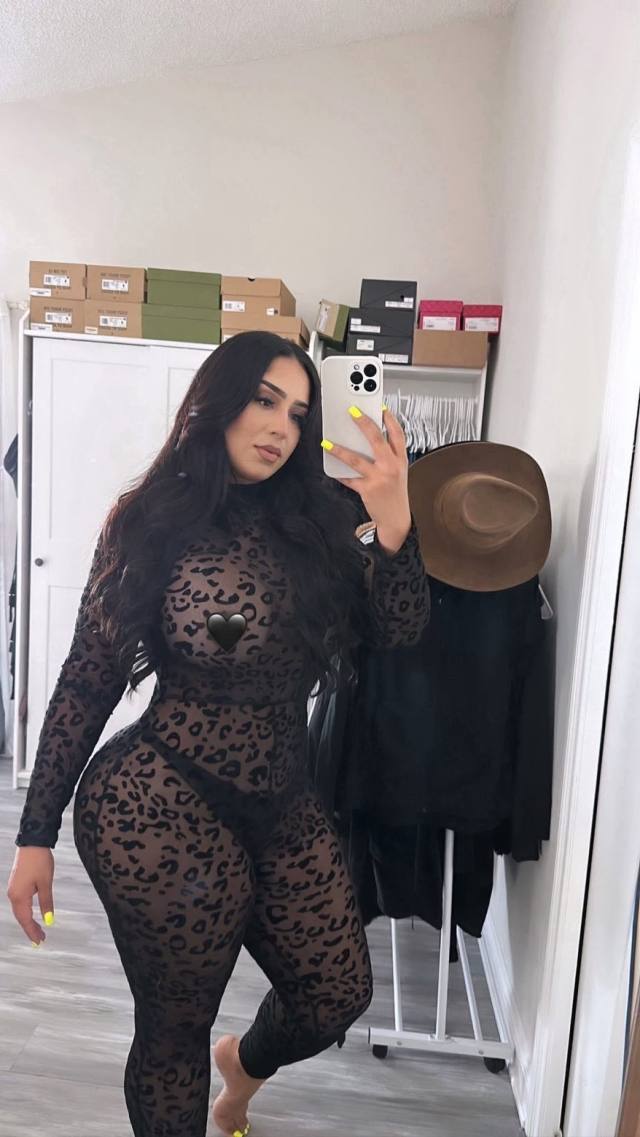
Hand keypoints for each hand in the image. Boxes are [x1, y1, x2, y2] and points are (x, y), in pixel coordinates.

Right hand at [7, 847, 54, 945]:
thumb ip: (46, 903)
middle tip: (40, 940)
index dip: (33, 932)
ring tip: (38, 930)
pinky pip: (19, 903)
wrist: (32, 843)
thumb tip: (48, 920)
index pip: (26, 920)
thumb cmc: (40, 862)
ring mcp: (13, 889)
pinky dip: (25, 912)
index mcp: (19, 896)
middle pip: (21, 917)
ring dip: (28, 921)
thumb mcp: (46, 883)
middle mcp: (13, 895)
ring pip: (19, 911)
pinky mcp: (15, 884)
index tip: (40, 942)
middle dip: (30, 929)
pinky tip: (32, 914)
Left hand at [323, 405, 410, 541]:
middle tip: (351, 411)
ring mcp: (379, 478)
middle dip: (364, 422)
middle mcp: (391, 467)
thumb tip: (364, 439)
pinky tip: (330, 467)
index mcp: (401, 459)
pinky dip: (339, 473)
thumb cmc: (394, 492)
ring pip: (356, 459)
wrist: (397, 518)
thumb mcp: (397, 471)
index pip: (398, 433)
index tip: (379, 405)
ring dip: (340, 449)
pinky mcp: (368, 490)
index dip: (389, 418)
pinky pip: (349, 478)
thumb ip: (386, 455)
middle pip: (377, 439)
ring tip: (327, 442)